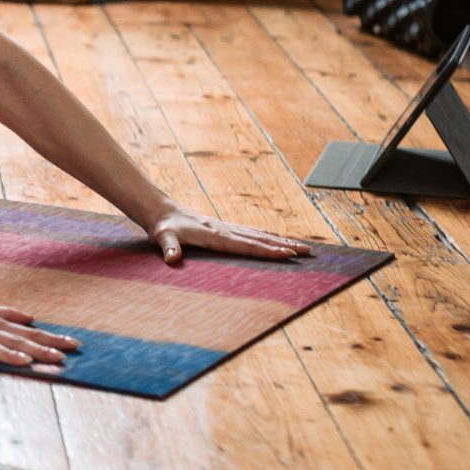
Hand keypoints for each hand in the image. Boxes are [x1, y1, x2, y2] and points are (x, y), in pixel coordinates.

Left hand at [143, 207, 314, 263]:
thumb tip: (172, 258)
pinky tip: (277, 240)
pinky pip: (251, 233)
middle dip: (285, 246)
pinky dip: (268, 237)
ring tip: (303, 247)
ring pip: (259, 235)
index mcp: (215, 235)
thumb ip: (169, 247)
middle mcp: (225, 230)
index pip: (246, 245)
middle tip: (308, 252)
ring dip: (282, 240)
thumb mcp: (162, 237)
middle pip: (260, 239)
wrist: (161, 211)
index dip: (267, 250)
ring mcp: (226, 228)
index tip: (288, 254)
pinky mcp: (224, 228)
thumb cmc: (163, 227)